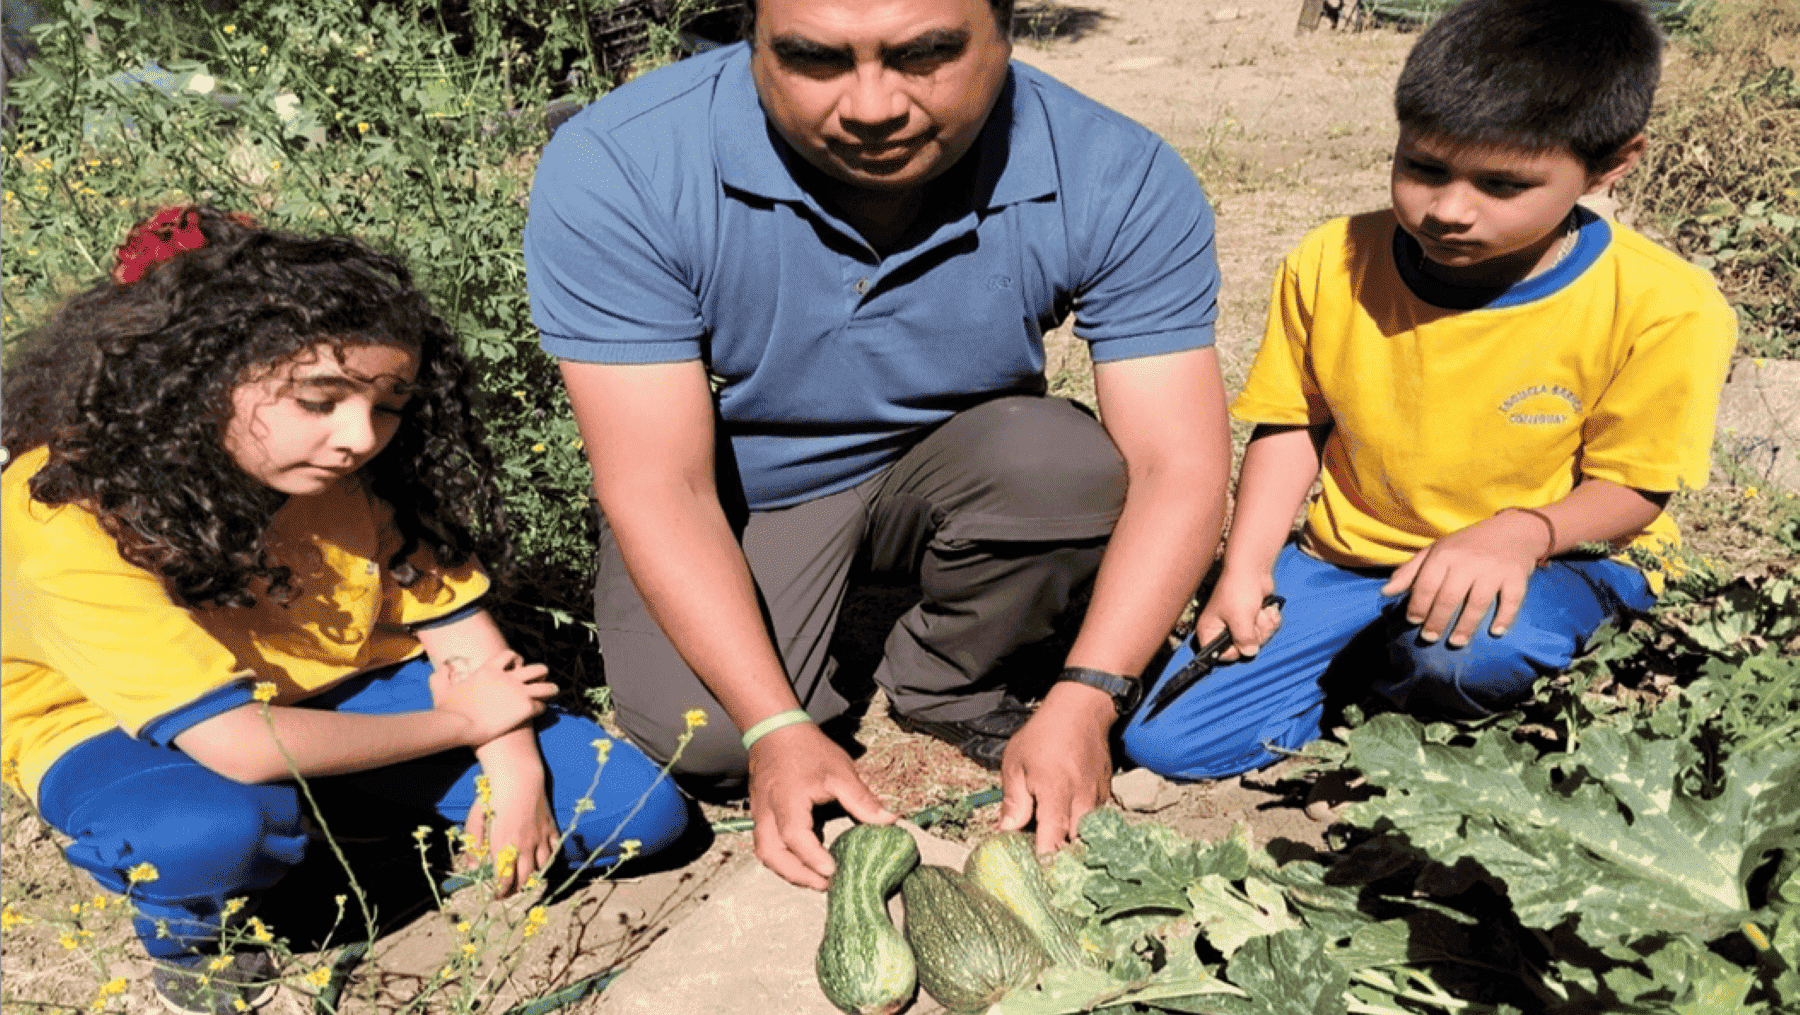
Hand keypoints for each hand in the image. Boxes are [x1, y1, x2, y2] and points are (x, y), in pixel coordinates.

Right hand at [429, 651, 555, 745]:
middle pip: (536, 668)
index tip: (518, 666)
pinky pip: (541, 706)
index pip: (510, 655)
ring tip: (552, 693)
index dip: (517, 659)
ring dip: (550, 690)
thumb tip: (443, 667)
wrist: (457, 725)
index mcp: (490, 669)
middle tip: (541, 679)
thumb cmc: (448, 709)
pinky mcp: (524, 708)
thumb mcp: (441, 688)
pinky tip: (539, 712)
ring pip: (546, 687)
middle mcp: (508, 677)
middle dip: (541, 673)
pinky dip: (542, 708)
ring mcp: (518, 692)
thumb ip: (442, 675)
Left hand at [463, 777, 558, 896]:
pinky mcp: (550, 828)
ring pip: (541, 868)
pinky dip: (549, 858)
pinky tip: (542, 858)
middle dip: (516, 889)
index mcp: (504, 847)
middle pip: (523, 878)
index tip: (496, 895)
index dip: (501, 892)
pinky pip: (554, 850)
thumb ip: (473, 846)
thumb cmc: (492, 796)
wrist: (518, 777)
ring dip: (533, 876)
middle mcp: (524, 846)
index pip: (504, 880)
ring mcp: (540, 838)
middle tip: (509, 889)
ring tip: (525, 876)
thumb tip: (471, 868)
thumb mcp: (475, 820)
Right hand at [747, 722, 896, 889]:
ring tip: (814, 879)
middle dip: (796, 875)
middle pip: (772, 853)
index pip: (794, 835)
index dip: (812, 857)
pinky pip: (764, 845)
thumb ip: (862, 799)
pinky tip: (799, 864)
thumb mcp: (840, 771)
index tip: (832, 871)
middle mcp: (768, 811)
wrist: (775, 730)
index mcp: (788, 799)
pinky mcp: (759, 815)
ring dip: (787, 871)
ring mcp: (759, 814)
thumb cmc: (808, 749)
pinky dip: (780, 859)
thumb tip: (889, 820)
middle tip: (824, 884)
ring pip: (765, 853)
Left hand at [998, 682, 1114, 854]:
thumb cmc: (1043, 735)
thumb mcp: (1016, 764)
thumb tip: (1005, 832)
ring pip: (1088, 835)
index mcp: (1056, 795)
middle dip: (1061, 858)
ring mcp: (1098, 798)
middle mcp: (1082, 802)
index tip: (1034, 874)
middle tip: (1044, 865)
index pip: (1052, 842)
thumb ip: (1013, 801)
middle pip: (1075, 845)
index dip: (1043, 861)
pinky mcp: (1106, 793)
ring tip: (1057, 849)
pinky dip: (1084, 827)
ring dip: (1074, 844)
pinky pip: (1096, 820)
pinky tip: (1070, 826)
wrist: (1081, 709)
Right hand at [1194, 569, 1282, 661]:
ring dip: (1264, 624)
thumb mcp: (1241, 619)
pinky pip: (1266, 628)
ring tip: (1261, 610)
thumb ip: (1244, 640)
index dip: (1235, 651)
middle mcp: (1223, 628)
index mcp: (1210, 630)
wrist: (1253, 568)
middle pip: (1243, 648)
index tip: (1244, 640)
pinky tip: (1267, 609)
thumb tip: (1250, 653)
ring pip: (1258, 638)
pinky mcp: (1253, 617)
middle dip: (1256, 634)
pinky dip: (1270, 619)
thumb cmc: (1239, 591)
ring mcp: (1239, 623)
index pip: (1220, 655)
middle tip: (1255, 619)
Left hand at [1380, 511, 1546, 646]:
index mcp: (1445, 555)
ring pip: (1477, 603)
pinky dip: (1504, 617)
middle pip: (1449, 597)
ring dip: (1466, 626)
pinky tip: (1495, 632)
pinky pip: (1511, 600)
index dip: (1417, 605)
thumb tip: (1385, 592)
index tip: (1412, 622)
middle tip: (1429, 638)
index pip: (1426, 584)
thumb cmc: (1467, 545)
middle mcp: (1468, 562)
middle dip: (1437, 621)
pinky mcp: (1516, 577)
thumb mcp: (1436, 551)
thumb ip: (1410, 571)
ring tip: (1456, 642)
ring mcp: (1494, 570)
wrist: (1513, 530)